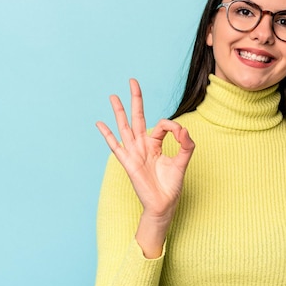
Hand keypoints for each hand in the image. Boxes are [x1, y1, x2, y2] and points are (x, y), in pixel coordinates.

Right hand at [96, 79, 194, 255]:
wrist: (163, 205)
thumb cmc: (171, 186)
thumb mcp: (183, 162)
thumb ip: (186, 145)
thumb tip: (184, 129)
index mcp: (156, 144)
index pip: (162, 125)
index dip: (173, 126)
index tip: (181, 135)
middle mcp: (143, 146)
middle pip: (138, 117)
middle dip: (136, 99)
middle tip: (133, 81)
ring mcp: (134, 153)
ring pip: (125, 127)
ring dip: (119, 111)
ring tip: (113, 96)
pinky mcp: (129, 163)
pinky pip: (116, 146)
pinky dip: (107, 135)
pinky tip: (100, 123)